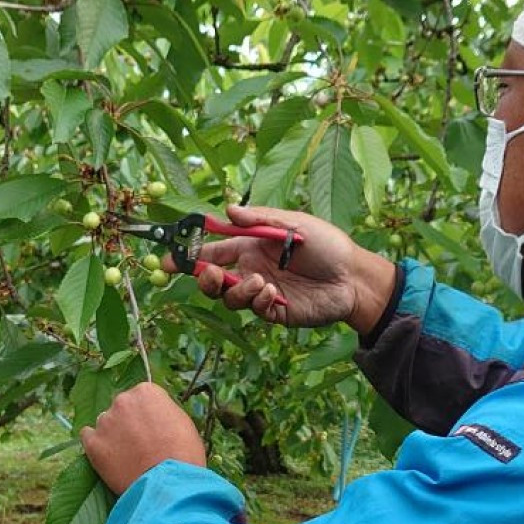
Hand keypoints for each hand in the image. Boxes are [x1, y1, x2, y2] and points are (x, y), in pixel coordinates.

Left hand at [80, 383, 206, 494]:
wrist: (167, 485)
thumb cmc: (183, 455)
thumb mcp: (182, 423)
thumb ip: (163, 412)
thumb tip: (154, 416)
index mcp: (146, 391)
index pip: (142, 396)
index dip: (148, 414)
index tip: (152, 428)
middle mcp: (122, 401)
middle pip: (122, 407)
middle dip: (128, 421)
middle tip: (139, 443)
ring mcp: (105, 422)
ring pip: (106, 423)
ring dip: (113, 434)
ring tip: (126, 456)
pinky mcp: (92, 443)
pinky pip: (88, 437)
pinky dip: (96, 445)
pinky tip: (108, 457)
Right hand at [166, 205, 397, 332]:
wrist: (353, 277)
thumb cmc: (326, 244)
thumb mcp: (293, 224)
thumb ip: (259, 220)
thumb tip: (227, 210)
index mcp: (251, 245)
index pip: (212, 250)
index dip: (190, 255)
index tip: (169, 260)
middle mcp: (251, 268)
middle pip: (213, 279)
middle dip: (205, 279)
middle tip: (210, 277)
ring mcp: (261, 291)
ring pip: (230, 297)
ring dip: (238, 291)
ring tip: (261, 283)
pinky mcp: (274, 312)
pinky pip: (253, 310)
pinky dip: (257, 301)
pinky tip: (273, 293)